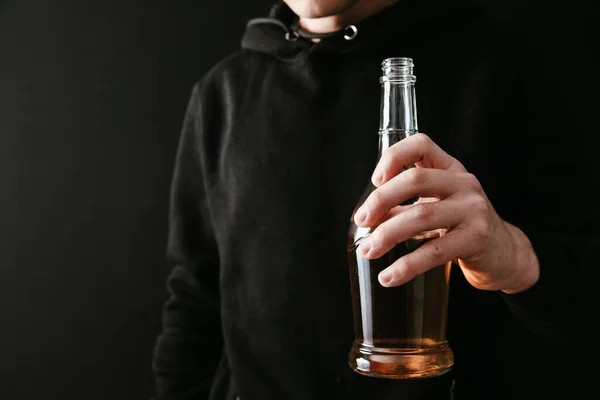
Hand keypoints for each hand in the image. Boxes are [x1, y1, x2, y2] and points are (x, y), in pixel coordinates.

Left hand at [353, 133, 538, 293]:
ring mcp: (473, 210)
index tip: (375, 180)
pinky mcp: (476, 239)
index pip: (422, 145)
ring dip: (387, 234)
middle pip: (415, 180)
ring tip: (368, 251)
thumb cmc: (462, 225)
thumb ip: (402, 205)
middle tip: (361, 221)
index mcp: (450, 169)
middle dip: (380, 201)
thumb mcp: (436, 205)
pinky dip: (406, 266)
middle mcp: (464, 183)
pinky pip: (434, 251)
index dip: (394, 156)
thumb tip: (366, 217)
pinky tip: (388, 276)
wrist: (505, 253)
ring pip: (421, 216)